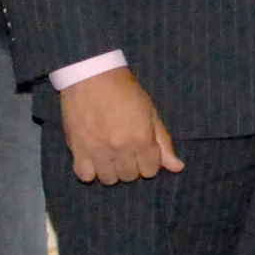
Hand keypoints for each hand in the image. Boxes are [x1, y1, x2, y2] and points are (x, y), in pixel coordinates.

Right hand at [57, 67, 180, 184]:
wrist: (92, 75)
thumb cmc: (124, 90)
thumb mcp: (150, 112)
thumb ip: (163, 141)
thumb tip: (177, 167)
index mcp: (141, 139)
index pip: (150, 170)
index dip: (149, 161)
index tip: (142, 149)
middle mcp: (120, 149)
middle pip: (130, 176)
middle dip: (132, 165)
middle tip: (125, 149)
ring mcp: (97, 151)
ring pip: (109, 179)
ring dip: (111, 170)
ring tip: (109, 154)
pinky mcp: (77, 149)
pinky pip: (84, 175)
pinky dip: (89, 171)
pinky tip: (93, 159)